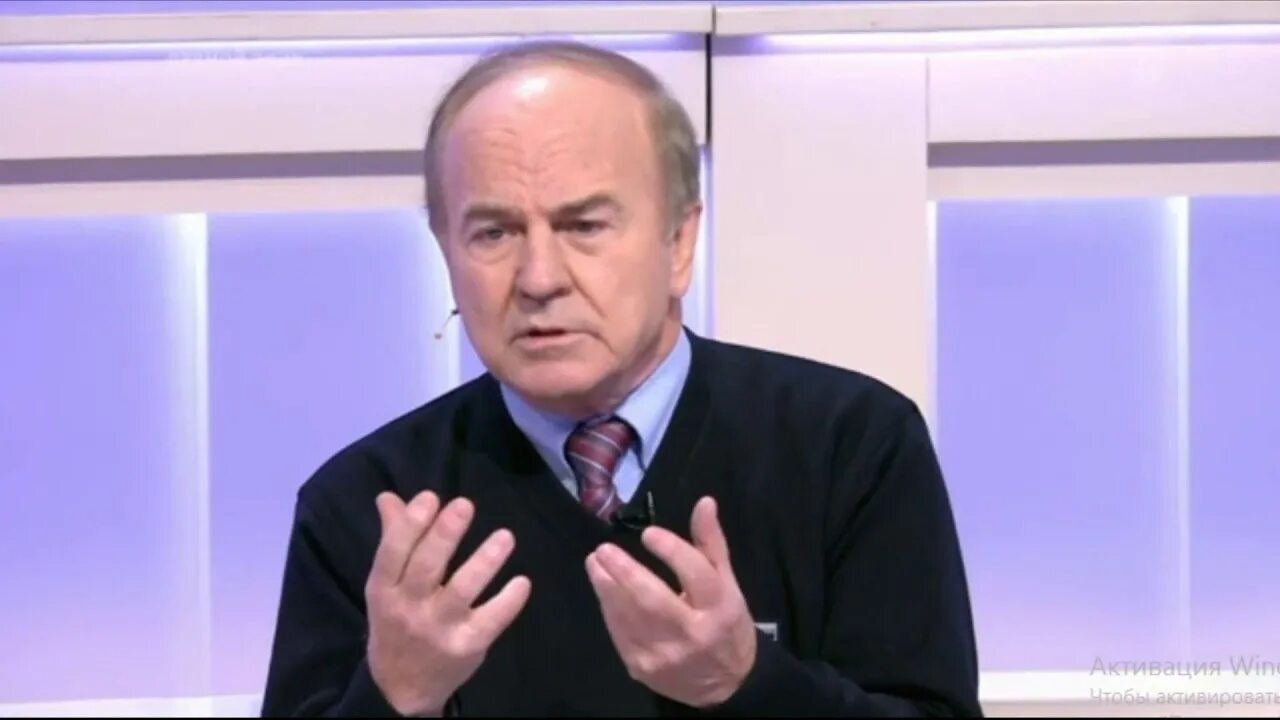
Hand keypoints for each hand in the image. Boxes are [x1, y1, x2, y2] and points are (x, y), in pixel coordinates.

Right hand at [365, 491, 530, 715]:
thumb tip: (388, 497)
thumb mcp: (386, 586)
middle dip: (446, 534)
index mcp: (384, 589)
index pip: (393, 553)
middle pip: (427, 567)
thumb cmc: (396, 621)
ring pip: (462, 590)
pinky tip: (522, 581)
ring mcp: (439, 629)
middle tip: (465, 504)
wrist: (402, 687)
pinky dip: (508, 601)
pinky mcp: (467, 646)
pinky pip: (491, 620)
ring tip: (505, 536)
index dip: (410, 525)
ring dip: (485, 561)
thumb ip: (393, 539)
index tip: (431, 497)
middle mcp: (409, 608)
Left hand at [585, 496, 756, 707]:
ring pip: (628, 616)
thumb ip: (711, 544)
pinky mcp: (642, 667)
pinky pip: (618, 632)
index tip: (648, 533)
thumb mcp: (728, 584)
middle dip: (624, 572)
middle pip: (653, 599)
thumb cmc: (726, 624)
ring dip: (606, 587)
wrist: (725, 685)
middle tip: (604, 549)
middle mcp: (692, 634)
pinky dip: (608, 608)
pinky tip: (602, 588)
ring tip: (595, 563)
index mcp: (720, 608)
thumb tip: (704, 502)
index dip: (671, 551)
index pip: (696, 575)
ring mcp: (664, 654)